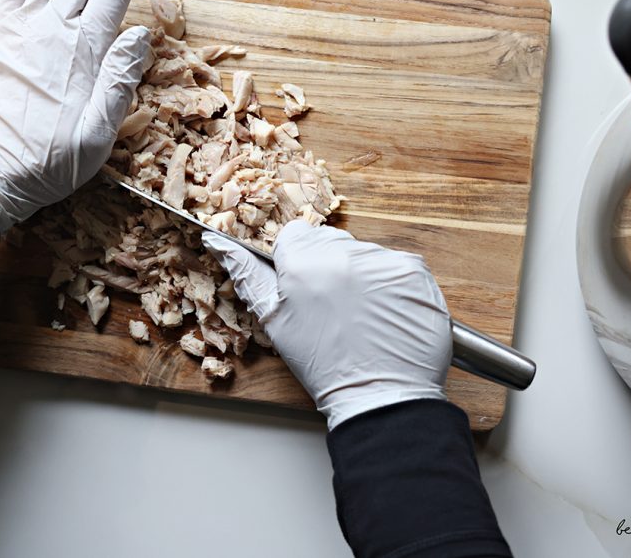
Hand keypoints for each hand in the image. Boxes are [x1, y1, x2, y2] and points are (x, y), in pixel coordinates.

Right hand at [203, 222, 451, 429]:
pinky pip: (397, 265)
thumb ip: (246, 273)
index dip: (297, 261)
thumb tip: (216, 240)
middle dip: (328, 266)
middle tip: (333, 307)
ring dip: (361, 275)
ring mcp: (384, 261)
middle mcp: (345, 254)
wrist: (380, 396)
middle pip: (331, 241)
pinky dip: (391, 285)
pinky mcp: (414, 273)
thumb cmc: (323, 364)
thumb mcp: (273, 320)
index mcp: (303, 262)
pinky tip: (384, 313)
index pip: (296, 234)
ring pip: (364, 253)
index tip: (304, 287)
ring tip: (361, 315)